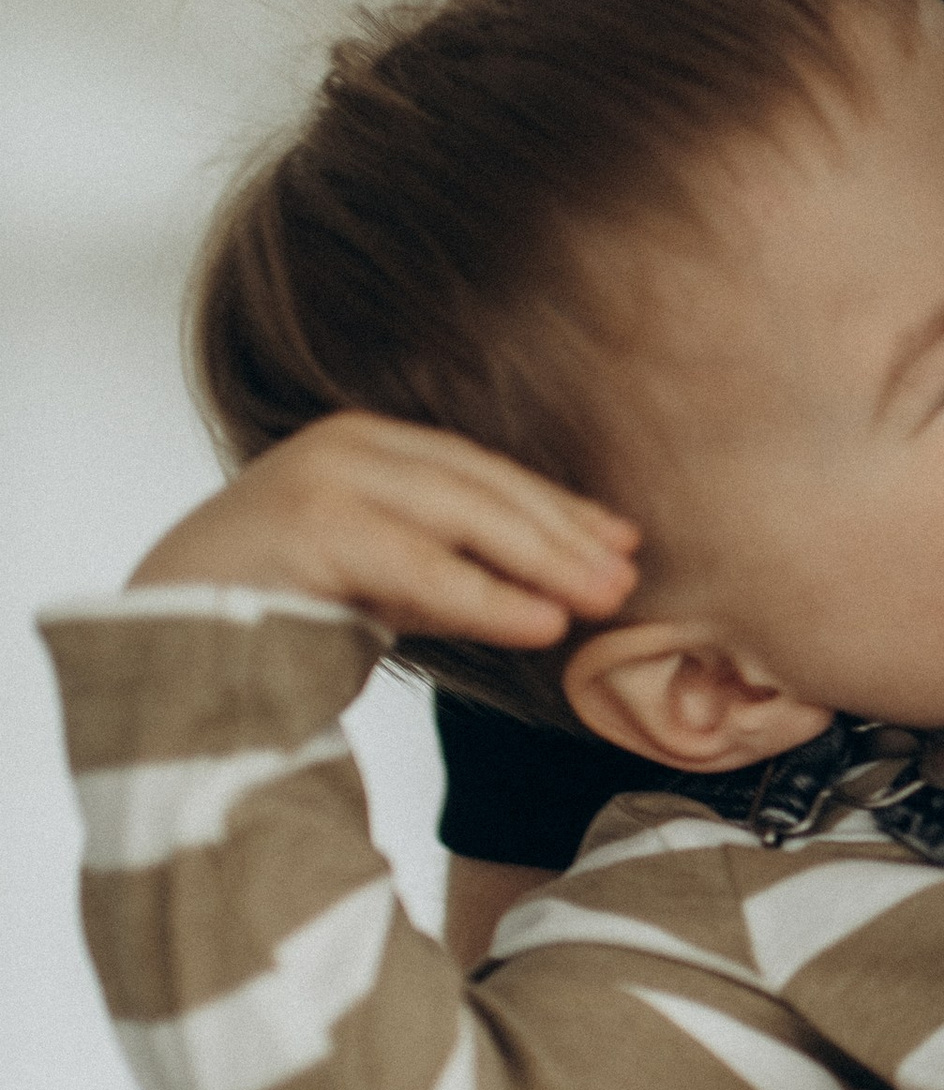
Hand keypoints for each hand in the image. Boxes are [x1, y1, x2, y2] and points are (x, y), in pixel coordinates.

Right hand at [128, 413, 639, 646]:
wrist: (168, 644)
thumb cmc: (285, 614)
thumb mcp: (390, 584)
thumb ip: (462, 569)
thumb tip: (567, 582)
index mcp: (370, 445)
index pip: (484, 473)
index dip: (559, 507)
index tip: (624, 542)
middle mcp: (348, 446)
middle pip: (482, 487)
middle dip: (563, 533)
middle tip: (629, 576)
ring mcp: (323, 477)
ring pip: (459, 516)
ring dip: (541, 559)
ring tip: (602, 599)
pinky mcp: (304, 525)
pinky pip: (417, 565)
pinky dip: (485, 595)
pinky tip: (541, 623)